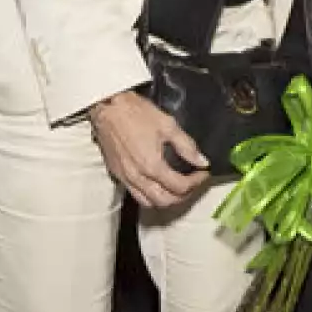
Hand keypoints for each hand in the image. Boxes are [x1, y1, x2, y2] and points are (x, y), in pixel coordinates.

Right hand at [88, 91, 209, 207]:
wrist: (107, 108)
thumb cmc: (135, 113)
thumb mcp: (168, 125)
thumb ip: (187, 146)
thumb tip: (202, 161)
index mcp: (152, 165)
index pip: (180, 187)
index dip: (197, 182)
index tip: (203, 172)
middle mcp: (138, 177)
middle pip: (165, 201)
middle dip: (184, 195)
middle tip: (194, 182)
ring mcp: (125, 178)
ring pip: (149, 203)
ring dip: (167, 200)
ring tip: (178, 187)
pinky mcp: (117, 175)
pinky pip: (136, 195)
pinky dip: (151, 196)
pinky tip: (158, 184)